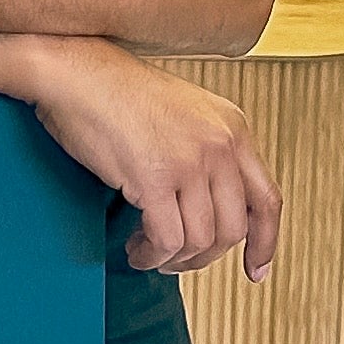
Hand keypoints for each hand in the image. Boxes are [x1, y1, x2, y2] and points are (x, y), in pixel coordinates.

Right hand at [22, 38, 280, 279]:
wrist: (76, 74)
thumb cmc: (117, 92)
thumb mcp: (186, 114)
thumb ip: (209, 152)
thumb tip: (212, 208)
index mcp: (233, 128)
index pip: (267, 200)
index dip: (265, 243)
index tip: (255, 268)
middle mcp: (220, 144)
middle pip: (233, 229)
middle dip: (205, 257)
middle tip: (179, 259)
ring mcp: (190, 162)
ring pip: (200, 241)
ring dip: (174, 258)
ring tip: (150, 252)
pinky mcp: (155, 179)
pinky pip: (166, 240)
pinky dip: (152, 255)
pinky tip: (138, 250)